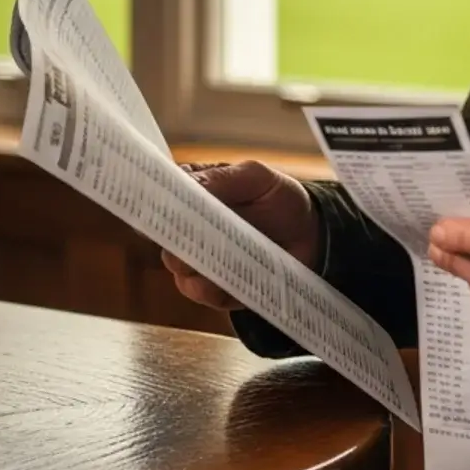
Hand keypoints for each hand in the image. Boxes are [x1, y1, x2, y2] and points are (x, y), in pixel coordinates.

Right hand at [161, 161, 319, 310]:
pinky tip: (238, 276)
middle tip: (207, 233)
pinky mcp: (211, 287)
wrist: (310, 236)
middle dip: (181, 237)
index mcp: (192, 191)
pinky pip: (200, 292)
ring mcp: (197, 259)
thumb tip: (186, 183)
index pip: (159, 197)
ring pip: (179, 267)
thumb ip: (221, 178)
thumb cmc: (279, 198)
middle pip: (164, 236)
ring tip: (233, 253)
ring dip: (202, 263)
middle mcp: (187, 226)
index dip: (158, 202)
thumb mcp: (256, 178)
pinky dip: (216, 286)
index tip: (169, 207)